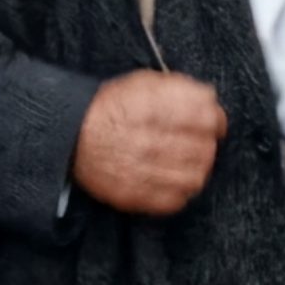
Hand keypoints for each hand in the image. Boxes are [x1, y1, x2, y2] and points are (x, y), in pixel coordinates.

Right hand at [72, 70, 227, 215]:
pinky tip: (173, 182)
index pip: (209, 118)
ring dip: (196, 170)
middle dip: (205, 147)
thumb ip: (180, 89)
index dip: (215, 122)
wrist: (69, 135)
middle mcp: (155, 138)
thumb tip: (209, 101)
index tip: (213, 126)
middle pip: (206, 149)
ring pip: (195, 177)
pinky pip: (175, 201)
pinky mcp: (135, 194)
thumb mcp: (145, 83)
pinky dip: (180, 193)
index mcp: (161, 107)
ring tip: (187, 165)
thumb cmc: (111, 106)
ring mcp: (145, 169)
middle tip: (198, 146)